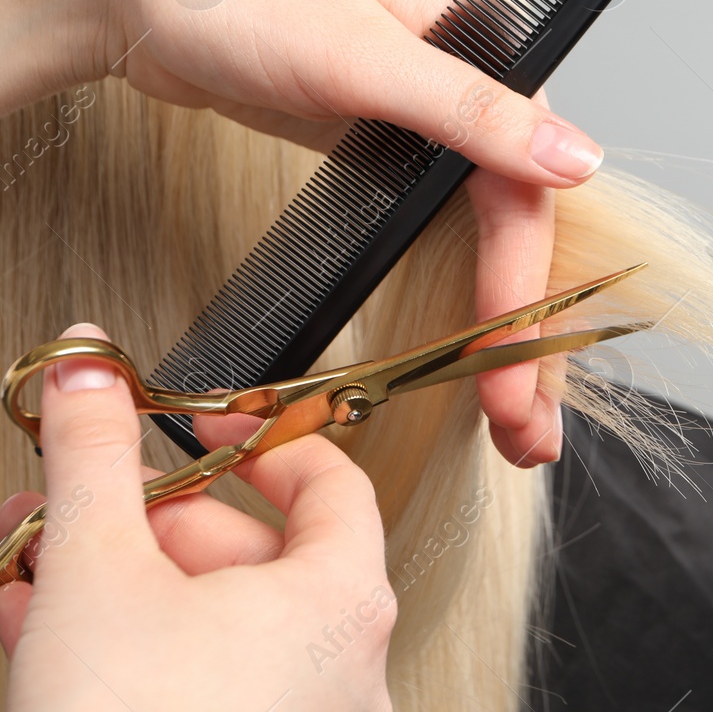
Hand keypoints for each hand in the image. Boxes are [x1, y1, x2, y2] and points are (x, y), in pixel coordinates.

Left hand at [0, 0, 589, 466]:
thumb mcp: (361, 54)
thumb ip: (473, 111)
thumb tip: (577, 157)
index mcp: (484, 54)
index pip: (526, 194)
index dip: (523, 293)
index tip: (513, 374)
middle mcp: (468, 93)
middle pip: (518, 231)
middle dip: (526, 336)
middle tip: (526, 429)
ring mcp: (425, 126)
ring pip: (484, 242)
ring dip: (499, 329)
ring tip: (507, 413)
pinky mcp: (384, 152)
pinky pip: (439, 237)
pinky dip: (455, 299)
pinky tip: (463, 346)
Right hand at [0, 324, 394, 710]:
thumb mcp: (98, 571)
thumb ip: (95, 459)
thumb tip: (88, 372)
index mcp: (342, 601)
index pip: (328, 482)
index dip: (257, 437)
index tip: (195, 418)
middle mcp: (340, 666)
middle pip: (247, 554)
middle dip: (140, 520)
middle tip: (72, 501)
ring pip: (202, 624)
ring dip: (111, 583)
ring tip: (28, 562)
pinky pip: (189, 684)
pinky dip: (119, 650)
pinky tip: (33, 631)